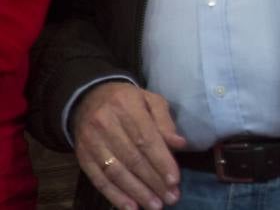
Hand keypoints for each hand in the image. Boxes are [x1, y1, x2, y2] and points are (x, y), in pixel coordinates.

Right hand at [72, 82, 186, 209]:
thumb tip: (180, 144)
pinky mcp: (82, 157)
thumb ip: (165, 121)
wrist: (88, 99)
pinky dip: (115, 196)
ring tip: (155, 206)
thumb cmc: (128, 101)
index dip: (161, 161)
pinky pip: (98, 180)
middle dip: (153, 181)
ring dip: (137, 192)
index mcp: (127, 106)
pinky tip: (130, 207)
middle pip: (132, 158)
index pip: (146, 139)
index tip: (175, 180)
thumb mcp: (150, 100)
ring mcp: (91, 142)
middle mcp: (106, 124)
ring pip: (116, 172)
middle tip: (171, 198)